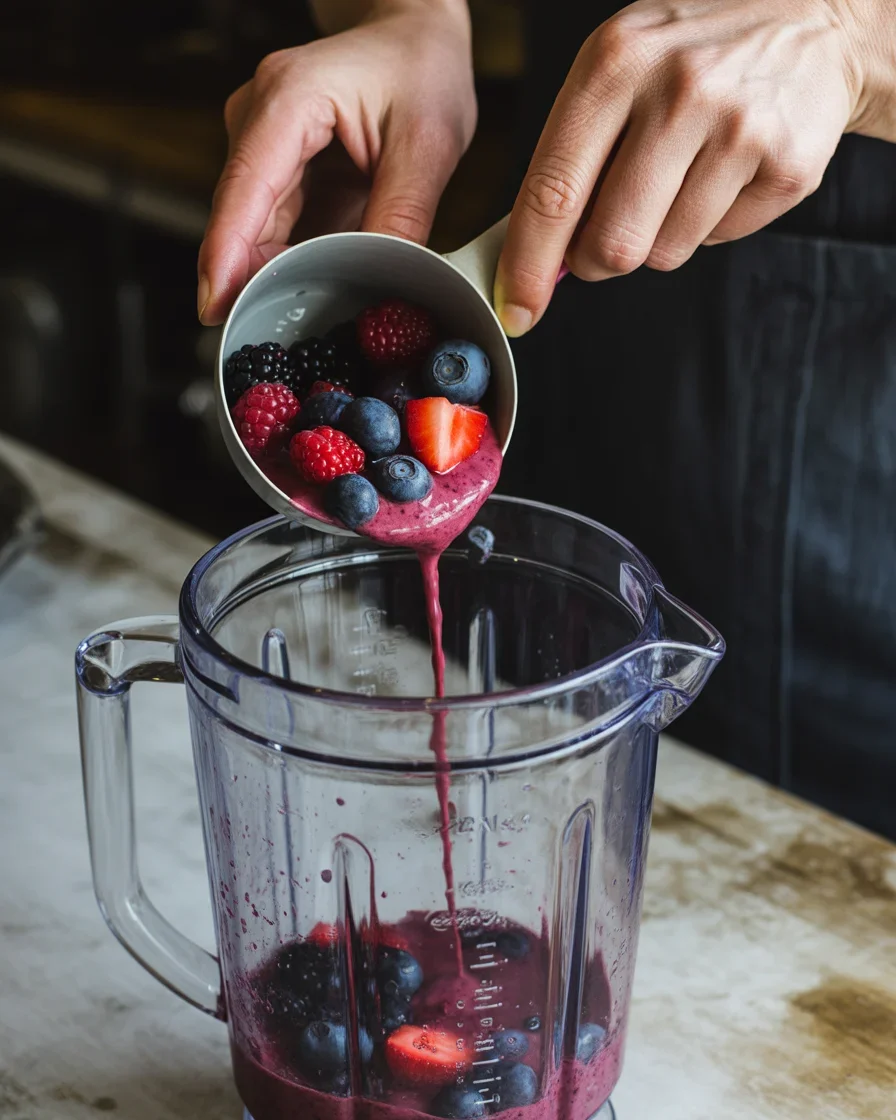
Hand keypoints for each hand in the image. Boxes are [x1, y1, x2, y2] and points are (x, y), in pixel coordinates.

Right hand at [197, 0, 475, 324]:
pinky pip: (280, 227)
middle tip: (279, 334)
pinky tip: (320, 283)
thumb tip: (385, 278)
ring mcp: (264, 144)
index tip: (216, 305)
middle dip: (255, 279)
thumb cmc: (420, 68)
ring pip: (259, 230)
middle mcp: (260, 119)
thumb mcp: (429, 142)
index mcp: (289, 97)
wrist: (415, 37)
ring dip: (282, 272)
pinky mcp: (280, 169)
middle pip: (243, 218)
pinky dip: (298, 258)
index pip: (246, 187)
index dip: (226, 253)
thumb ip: (403, 212)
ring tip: (314, 313)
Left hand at [495, 0, 871, 336]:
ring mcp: (738, 126)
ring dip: (661, 236)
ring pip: (664, 253)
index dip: (528, 264)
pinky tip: (727, 171)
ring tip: (684, 176)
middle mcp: (677, 89)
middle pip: (611, 243)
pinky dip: (714, 223)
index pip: (553, 190)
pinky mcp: (787, 164)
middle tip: (611, 231)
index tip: (517, 309)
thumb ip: (570, 155)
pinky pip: (719, 240)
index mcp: (615, 62)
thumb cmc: (691, 55)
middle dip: (598, 260)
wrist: (813, 21)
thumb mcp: (618, 68)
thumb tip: (536, 257)